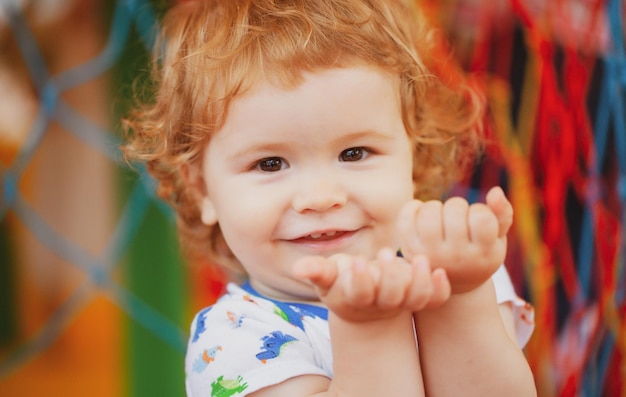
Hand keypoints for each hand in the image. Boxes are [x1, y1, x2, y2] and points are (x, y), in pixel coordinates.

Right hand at [293, 248, 449, 322]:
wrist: (364, 301)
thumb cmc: (341, 281)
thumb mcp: (326, 276)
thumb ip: (315, 271)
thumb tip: (298, 268)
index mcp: (356, 299)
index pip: (359, 294)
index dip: (360, 281)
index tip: (359, 262)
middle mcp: (381, 304)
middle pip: (390, 297)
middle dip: (390, 277)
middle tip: (388, 252)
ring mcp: (402, 303)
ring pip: (414, 300)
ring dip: (419, 282)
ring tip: (419, 259)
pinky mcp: (419, 299)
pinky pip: (433, 300)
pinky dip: (439, 290)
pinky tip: (439, 272)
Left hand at [397, 186, 512, 293]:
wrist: (451, 281)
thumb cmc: (479, 252)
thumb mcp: (497, 239)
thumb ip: (502, 214)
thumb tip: (495, 190)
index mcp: (482, 254)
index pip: (481, 218)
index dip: (480, 210)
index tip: (478, 217)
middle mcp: (455, 256)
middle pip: (454, 211)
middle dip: (458, 205)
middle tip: (458, 215)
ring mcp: (430, 253)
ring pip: (430, 212)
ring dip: (436, 205)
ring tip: (441, 214)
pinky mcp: (410, 248)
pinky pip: (406, 217)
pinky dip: (414, 207)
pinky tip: (422, 212)